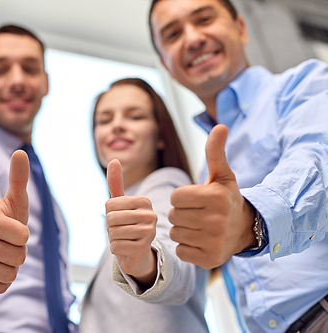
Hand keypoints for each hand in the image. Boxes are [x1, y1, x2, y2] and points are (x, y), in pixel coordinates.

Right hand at [0, 150, 29, 293]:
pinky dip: (3, 279)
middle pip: (18, 257)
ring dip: (12, 266)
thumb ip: (18, 178)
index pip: (25, 237)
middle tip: (7, 242)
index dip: (24, 234)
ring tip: (2, 253)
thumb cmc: (6, 217)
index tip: (13, 228)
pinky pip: (2, 287)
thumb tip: (20, 152)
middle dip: (18, 251)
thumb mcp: (15, 199)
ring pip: (11, 274)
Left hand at [106, 159, 157, 286]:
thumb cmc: (127, 225)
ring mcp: (149, 233)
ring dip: (113, 238)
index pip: (109, 204)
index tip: (120, 218)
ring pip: (113, 233)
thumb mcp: (120, 204)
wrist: (137, 253)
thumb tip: (114, 159)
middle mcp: (151, 215)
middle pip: (111, 218)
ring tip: (125, 239)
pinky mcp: (144, 249)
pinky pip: (115, 246)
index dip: (109, 213)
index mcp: (144, 201)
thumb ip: (116, 183)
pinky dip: (115, 249)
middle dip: (110, 227)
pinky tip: (126, 249)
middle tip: (121, 230)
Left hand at [168, 124, 255, 269]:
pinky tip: (201, 240)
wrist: (244, 229)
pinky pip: (180, 250)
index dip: (183, 198)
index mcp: (216, 197)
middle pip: (173, 215)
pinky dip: (187, 246)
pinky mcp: (209, 260)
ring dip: (183, 230)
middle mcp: (216, 220)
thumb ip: (215, 152)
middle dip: (182, 214)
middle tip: (200, 214)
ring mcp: (213, 242)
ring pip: (175, 233)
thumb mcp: (222, 175)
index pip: (176, 197)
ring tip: (200, 227)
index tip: (197, 199)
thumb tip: (219, 126)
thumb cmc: (226, 198)